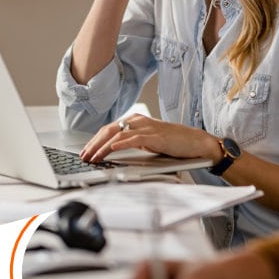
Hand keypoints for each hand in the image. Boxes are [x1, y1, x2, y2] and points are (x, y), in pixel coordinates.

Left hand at [79, 114, 220, 163]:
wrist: (196, 142)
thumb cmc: (173, 143)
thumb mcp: (148, 142)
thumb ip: (133, 143)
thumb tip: (113, 153)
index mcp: (136, 121)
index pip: (109, 129)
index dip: (94, 140)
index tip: (85, 152)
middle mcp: (139, 120)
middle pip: (109, 130)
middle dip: (93, 144)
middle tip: (83, 156)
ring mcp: (147, 127)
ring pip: (117, 134)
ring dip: (102, 147)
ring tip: (93, 157)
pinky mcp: (155, 136)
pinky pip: (133, 138)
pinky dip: (120, 143)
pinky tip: (111, 149)